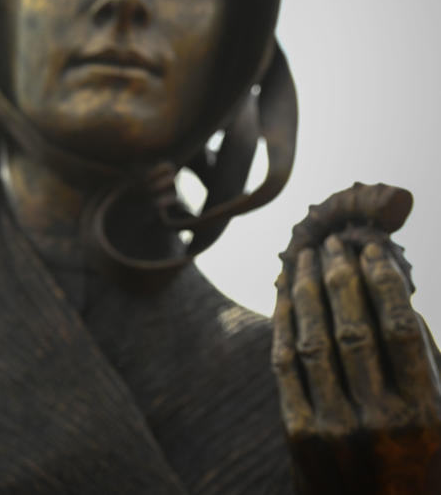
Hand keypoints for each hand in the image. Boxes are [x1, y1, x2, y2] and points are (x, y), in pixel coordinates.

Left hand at [272, 183, 440, 492]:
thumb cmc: (420, 469)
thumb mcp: (440, 423)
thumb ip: (426, 364)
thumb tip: (398, 299)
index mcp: (426, 413)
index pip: (398, 328)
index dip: (382, 281)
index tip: (371, 248)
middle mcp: (380, 419)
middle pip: (352, 327)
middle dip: (340, 277)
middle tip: (332, 241)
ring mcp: (335, 428)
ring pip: (313, 341)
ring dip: (307, 291)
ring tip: (305, 258)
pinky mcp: (299, 435)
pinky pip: (286, 366)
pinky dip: (284, 324)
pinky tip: (284, 295)